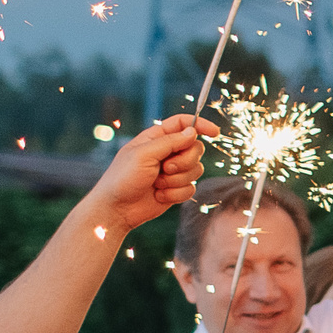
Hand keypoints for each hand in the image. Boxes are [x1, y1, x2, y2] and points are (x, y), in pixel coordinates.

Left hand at [91, 115, 210, 229]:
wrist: (117, 208)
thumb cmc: (123, 178)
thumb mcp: (144, 154)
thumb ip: (169, 142)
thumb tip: (193, 132)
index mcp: (157, 138)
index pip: (183, 124)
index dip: (200, 125)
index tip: (215, 132)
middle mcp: (167, 152)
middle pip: (195, 148)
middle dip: (184, 161)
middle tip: (165, 168)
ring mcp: (173, 171)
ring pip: (196, 170)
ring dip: (177, 180)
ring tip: (157, 184)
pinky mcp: (176, 189)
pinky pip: (191, 188)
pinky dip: (175, 194)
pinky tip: (159, 195)